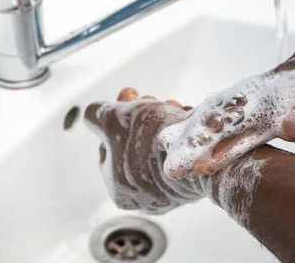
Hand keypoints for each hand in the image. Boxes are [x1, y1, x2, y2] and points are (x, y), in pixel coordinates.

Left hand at [84, 88, 201, 213]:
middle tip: (151, 100)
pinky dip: (182, 133)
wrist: (202, 153)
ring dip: (163, 119)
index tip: (128, 97)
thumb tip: (92, 114)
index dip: (115, 118)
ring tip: (172, 105)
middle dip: (142, 116)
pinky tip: (185, 116)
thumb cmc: (152, 140)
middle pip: (135, 146)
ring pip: (160, 146)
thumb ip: (95, 115)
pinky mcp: (196, 182)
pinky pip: (182, 153)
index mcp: (119, 190)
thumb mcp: (112, 119)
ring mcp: (173, 192)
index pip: (108, 148)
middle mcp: (146, 197)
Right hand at [158, 44, 294, 178]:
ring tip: (173, 136)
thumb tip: (288, 123)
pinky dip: (222, 112)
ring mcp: (290, 78)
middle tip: (167, 151)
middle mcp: (294, 76)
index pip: (258, 117)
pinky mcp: (290, 84)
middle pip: (238, 104)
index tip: (196, 161)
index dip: (225, 141)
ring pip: (238, 98)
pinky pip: (248, 98)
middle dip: (199, 130)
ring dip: (204, 119)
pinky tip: (205, 120)